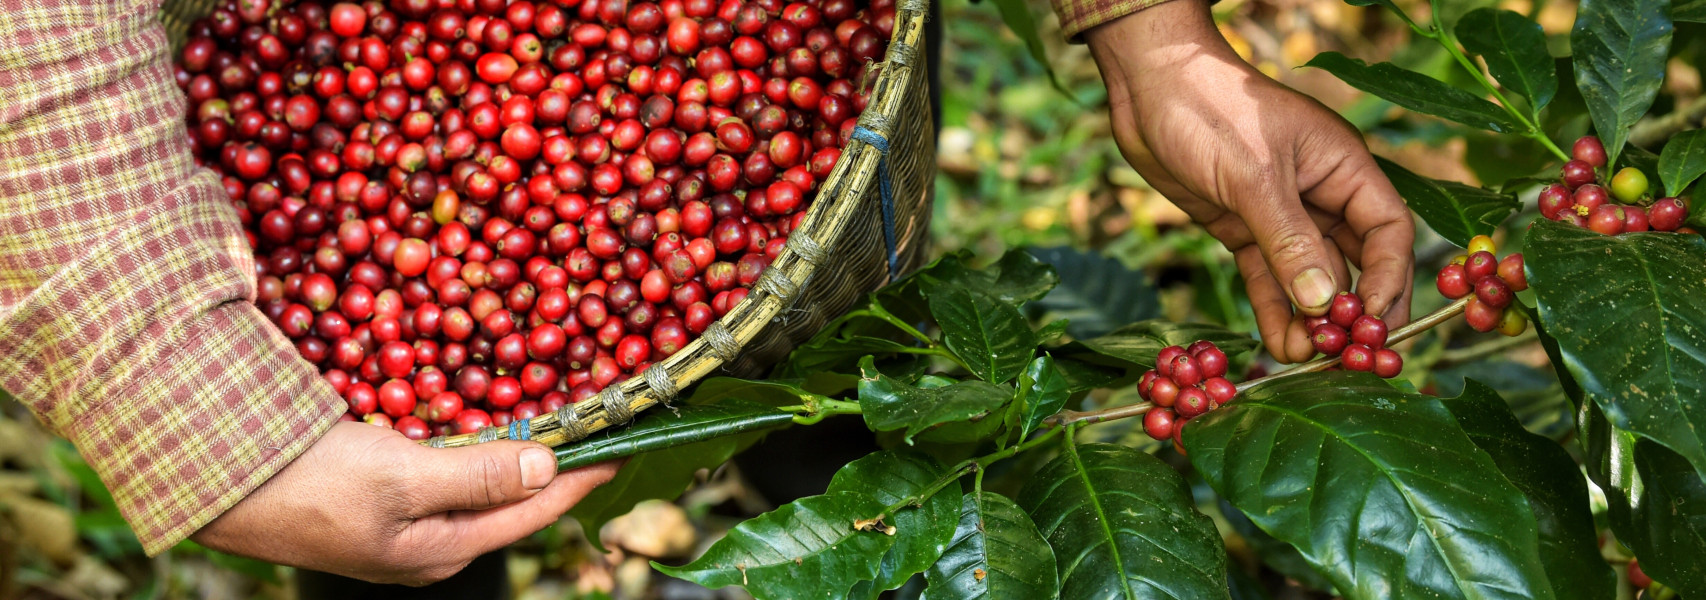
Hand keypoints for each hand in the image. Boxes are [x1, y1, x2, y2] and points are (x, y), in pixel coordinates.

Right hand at [192, 421, 617, 584]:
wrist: (216, 481)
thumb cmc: (307, 484)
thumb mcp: (400, 478)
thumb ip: (477, 476)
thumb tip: (549, 468)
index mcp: (442, 551)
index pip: (533, 512)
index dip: (581, 477)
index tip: (622, 446)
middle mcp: (431, 544)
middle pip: (511, 502)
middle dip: (556, 466)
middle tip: (597, 428)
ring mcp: (404, 523)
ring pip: (479, 484)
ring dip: (517, 454)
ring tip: (558, 422)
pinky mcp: (381, 496)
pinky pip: (445, 470)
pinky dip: (474, 446)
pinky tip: (487, 423)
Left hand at [1084, 0, 1414, 362]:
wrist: (1148, 88)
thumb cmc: (1211, 110)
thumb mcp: (1254, 175)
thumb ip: (1290, 241)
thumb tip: (1326, 303)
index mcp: (1343, 167)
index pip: (1388, 231)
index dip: (1389, 279)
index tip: (1373, 324)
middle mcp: (1321, 194)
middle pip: (1356, 261)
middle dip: (1354, 310)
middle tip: (1350, 357)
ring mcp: (1282, 215)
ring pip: (1309, 278)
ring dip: (1310, 320)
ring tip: (1306, 360)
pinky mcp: (1243, 229)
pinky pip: (1269, 278)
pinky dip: (1275, 311)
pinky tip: (1279, 346)